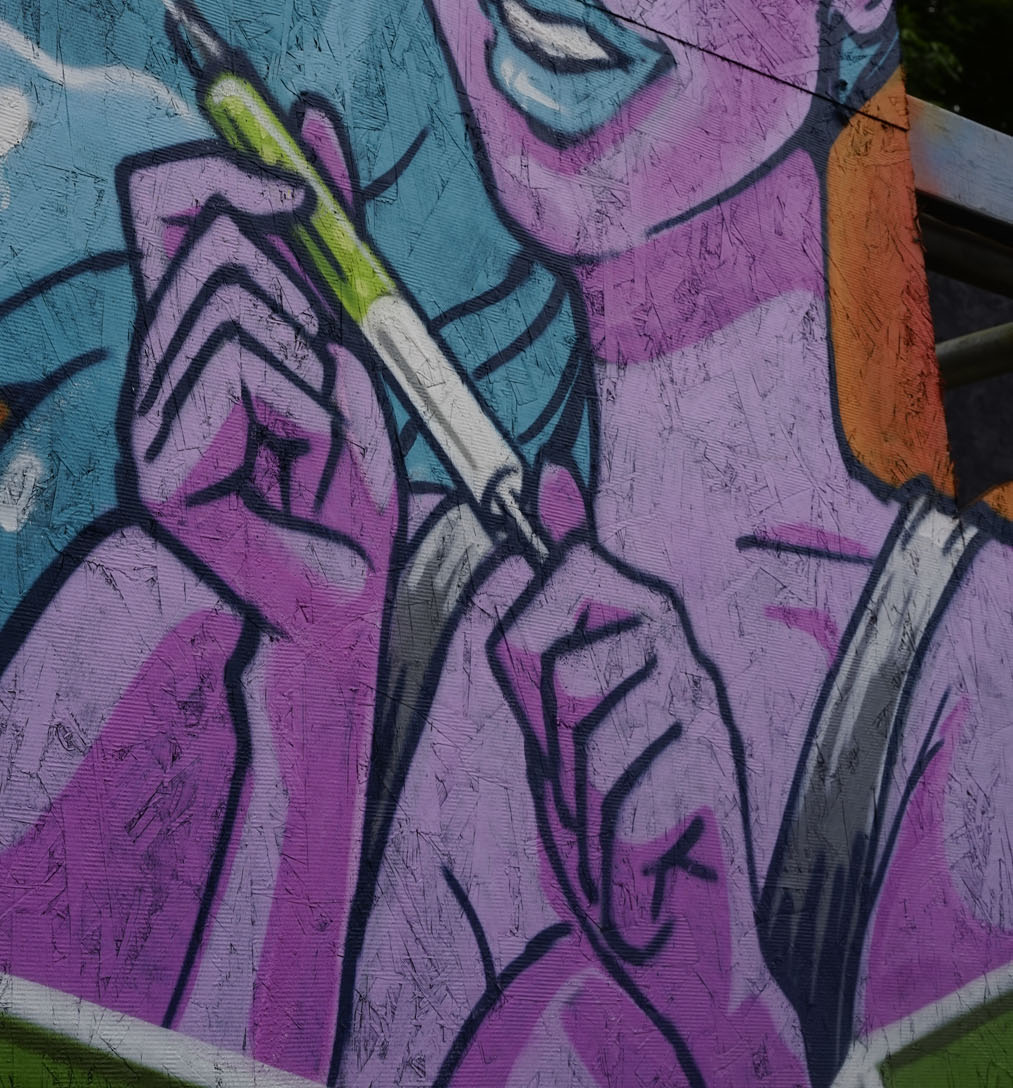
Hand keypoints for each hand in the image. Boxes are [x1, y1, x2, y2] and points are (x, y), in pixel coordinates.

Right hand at [118, 106, 397, 642]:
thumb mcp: (352, 339)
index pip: (163, 202)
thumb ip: (329, 244)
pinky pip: (241, 361)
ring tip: (316, 424)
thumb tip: (311, 121)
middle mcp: (157, 362)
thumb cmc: (345, 479)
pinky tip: (302, 455)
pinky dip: (304, 397)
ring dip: (309, 351)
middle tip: (328, 330)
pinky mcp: (155, 460)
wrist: (344, 604)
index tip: (298, 191)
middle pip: (198, 229)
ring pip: (231, 294)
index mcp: (192, 329)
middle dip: (289, 263)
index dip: (221, 166)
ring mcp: (149, 410)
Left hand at [489, 540, 743, 972]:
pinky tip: (647, 869)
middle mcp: (679, 642)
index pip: (549, 580)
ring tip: (617, 832)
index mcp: (637, 615)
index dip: (527, 664)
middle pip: (561, 673)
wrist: (684, 949)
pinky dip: (617, 861)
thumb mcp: (554, 720)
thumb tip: (548, 474)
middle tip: (590, 793)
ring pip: (589, 743)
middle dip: (555, 755)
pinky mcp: (722, 772)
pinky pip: (625, 807)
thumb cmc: (612, 831)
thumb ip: (544, 619)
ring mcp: (705, 703)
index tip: (556, 718)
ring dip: (584, 816)